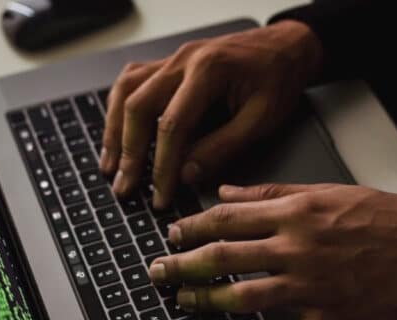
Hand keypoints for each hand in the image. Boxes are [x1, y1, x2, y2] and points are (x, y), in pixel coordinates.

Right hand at [99, 21, 322, 207]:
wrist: (286, 47)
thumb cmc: (279, 78)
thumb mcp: (262, 119)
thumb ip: (223, 147)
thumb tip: (186, 175)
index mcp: (209, 70)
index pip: (172, 124)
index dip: (162, 165)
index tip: (160, 194)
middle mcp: (183, 60)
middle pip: (138, 106)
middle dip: (129, 152)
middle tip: (125, 187)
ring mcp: (173, 59)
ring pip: (126, 91)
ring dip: (115, 130)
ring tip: (110, 165)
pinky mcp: (170, 64)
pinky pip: (132, 82)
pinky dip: (119, 108)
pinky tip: (116, 131)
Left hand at [148, 183, 396, 319]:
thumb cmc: (385, 216)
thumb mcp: (326, 190)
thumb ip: (272, 191)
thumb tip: (228, 192)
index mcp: (296, 212)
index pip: (227, 218)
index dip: (191, 227)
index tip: (172, 234)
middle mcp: (298, 248)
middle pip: (224, 258)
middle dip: (183, 265)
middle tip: (159, 271)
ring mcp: (313, 287)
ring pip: (245, 299)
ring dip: (207, 302)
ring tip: (184, 303)